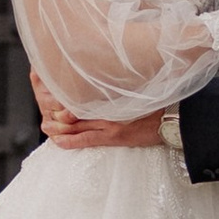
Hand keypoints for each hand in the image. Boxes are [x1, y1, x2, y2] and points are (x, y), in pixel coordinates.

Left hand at [32, 83, 163, 150]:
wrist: (175, 115)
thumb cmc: (160, 98)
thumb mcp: (139, 84)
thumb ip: (122, 80)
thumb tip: (108, 77)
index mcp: (112, 92)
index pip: (82, 92)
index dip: (65, 93)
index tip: (53, 89)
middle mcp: (108, 105)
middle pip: (76, 108)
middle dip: (57, 111)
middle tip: (43, 110)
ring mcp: (110, 121)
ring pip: (77, 124)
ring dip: (59, 127)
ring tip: (46, 127)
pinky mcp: (115, 136)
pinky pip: (87, 139)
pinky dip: (70, 141)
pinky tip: (58, 142)